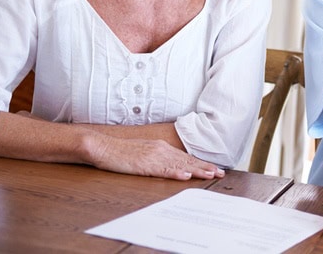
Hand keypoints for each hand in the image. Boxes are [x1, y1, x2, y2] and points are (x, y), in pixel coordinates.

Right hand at [87, 133, 223, 180]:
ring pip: (179, 165)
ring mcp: (153, 156)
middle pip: (187, 161)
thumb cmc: (120, 152)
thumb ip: (157, 159)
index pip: (185, 158)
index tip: (214, 169)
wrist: (102, 146)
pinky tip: (185, 176)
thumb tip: (170, 167)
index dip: (201, 164)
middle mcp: (160, 150)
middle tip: (220, 173)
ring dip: (196, 170)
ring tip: (210, 174)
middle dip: (205, 167)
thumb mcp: (143, 154)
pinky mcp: (143, 163)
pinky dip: (175, 173)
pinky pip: (162, 169)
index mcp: (161, 148)